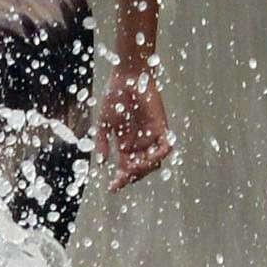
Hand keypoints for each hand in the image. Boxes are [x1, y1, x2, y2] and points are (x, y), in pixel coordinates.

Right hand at [96, 64, 171, 189]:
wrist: (126, 77)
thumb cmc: (114, 96)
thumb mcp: (104, 124)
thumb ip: (102, 144)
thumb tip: (101, 164)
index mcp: (125, 143)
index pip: (125, 168)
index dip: (119, 180)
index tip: (111, 189)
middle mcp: (140, 142)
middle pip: (140, 169)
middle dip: (130, 177)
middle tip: (121, 178)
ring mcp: (151, 135)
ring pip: (153, 163)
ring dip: (143, 170)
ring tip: (131, 169)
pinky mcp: (161, 127)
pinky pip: (165, 148)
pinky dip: (158, 156)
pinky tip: (147, 159)